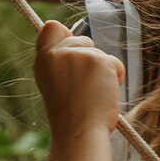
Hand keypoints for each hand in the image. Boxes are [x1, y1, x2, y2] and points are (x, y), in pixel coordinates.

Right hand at [34, 19, 123, 137]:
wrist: (78, 132)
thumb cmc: (71, 115)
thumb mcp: (55, 84)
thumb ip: (62, 63)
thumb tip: (76, 44)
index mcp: (44, 59)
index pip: (52, 28)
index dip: (66, 36)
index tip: (73, 53)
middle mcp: (58, 52)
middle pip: (84, 40)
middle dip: (91, 60)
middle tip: (84, 87)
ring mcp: (78, 54)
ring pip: (101, 54)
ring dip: (104, 73)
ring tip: (93, 95)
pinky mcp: (99, 60)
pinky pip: (116, 63)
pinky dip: (116, 78)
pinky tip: (104, 94)